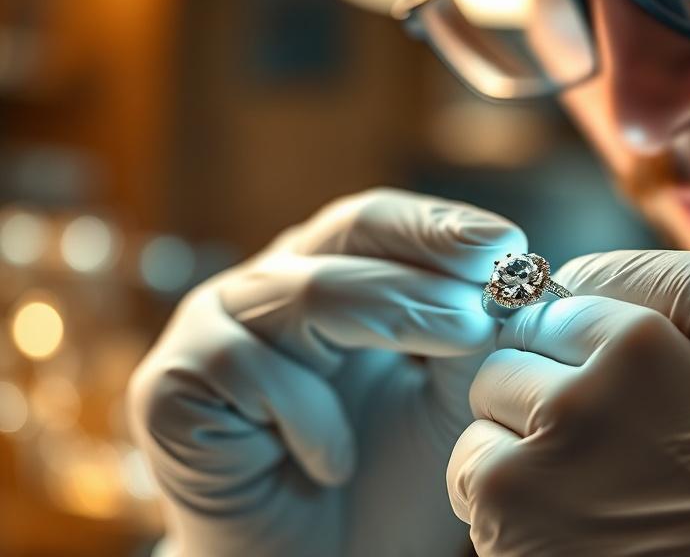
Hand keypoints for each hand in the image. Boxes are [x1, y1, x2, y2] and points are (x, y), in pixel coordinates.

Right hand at [129, 188, 525, 556]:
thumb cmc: (388, 477)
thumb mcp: (448, 395)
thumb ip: (470, 333)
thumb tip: (505, 273)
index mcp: (332, 272)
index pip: (380, 223)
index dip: (439, 226)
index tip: (507, 246)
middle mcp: (271, 284)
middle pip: (346, 233)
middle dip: (428, 260)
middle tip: (493, 286)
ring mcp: (215, 326)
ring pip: (306, 293)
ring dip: (393, 316)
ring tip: (462, 342)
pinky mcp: (170, 381)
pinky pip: (246, 367)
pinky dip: (308, 416)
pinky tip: (332, 463)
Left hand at [448, 250, 689, 556]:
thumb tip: (661, 313)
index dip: (627, 278)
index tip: (596, 296)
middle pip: (579, 319)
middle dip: (558, 344)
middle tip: (570, 394)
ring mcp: (604, 480)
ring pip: (508, 383)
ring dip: (517, 417)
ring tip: (561, 476)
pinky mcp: (532, 542)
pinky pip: (475, 467)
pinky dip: (488, 485)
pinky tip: (540, 525)